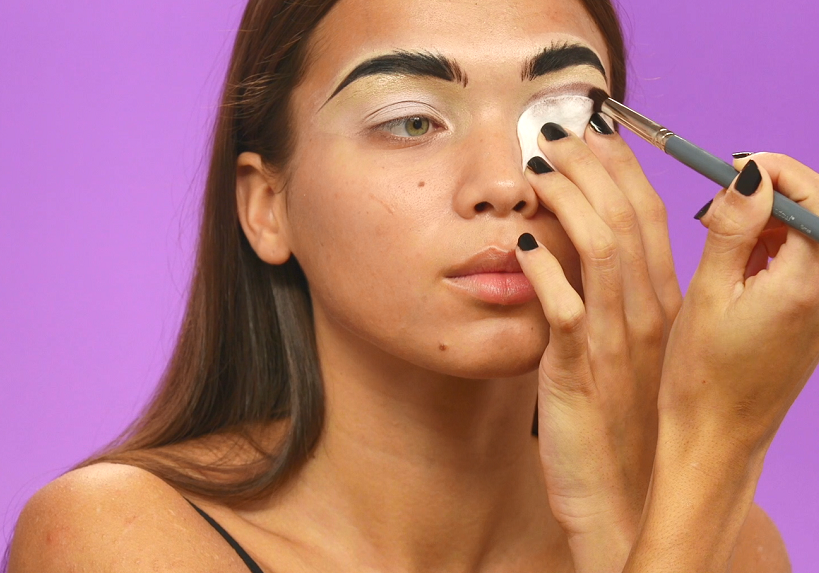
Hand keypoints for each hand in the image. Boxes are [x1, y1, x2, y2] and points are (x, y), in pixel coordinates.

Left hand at [516, 121, 681, 572]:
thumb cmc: (621, 417)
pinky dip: (545, 272)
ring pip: (602, 250)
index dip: (622, 168)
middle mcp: (644, 316)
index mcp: (660, 305)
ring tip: (537, 169)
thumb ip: (611, 296)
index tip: (597, 131)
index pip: (649, 217)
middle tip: (558, 133)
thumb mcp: (627, 349)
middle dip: (594, 167)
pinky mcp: (576, 371)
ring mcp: (613, 342)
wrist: (622, 493)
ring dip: (569, 202)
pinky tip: (522, 245)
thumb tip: (584, 241)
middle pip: (628, 220)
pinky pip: (564, 311)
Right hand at [661, 154, 818, 457]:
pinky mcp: (816, 319)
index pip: (813, 200)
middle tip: (727, 197)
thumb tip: (750, 175)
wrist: (717, 435)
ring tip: (725, 234)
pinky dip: (780, 248)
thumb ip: (732, 229)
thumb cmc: (703, 376)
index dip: (778, 172)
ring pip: (815, 236)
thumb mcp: (707, 293)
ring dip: (776, 220)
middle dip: (778, 193)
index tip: (735, 166)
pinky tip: (742, 261)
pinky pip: (809, 263)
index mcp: (806, 286)